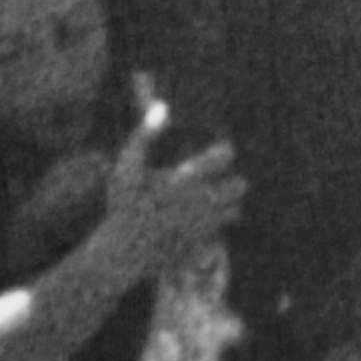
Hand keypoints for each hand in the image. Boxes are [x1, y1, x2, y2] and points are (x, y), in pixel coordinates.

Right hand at [92, 102, 241, 280]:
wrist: (121, 254)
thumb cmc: (121, 205)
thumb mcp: (127, 166)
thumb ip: (144, 135)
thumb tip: (162, 106)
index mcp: (188, 179)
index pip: (224, 156)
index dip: (224, 151)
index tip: (219, 152)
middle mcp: (204, 203)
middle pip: (239, 187)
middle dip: (233, 183)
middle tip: (219, 181)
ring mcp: (206, 228)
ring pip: (234, 212)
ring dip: (227, 206)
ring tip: (208, 202)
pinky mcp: (205, 247)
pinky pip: (219, 234)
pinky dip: (213, 228)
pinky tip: (195, 225)